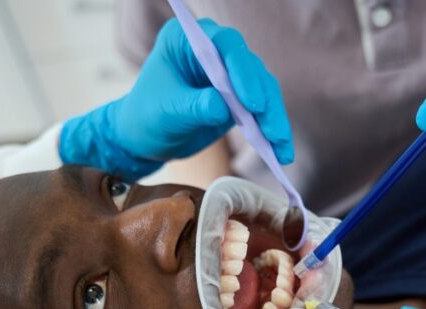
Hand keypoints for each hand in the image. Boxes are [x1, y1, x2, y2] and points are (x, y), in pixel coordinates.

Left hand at [60, 18, 292, 180]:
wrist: (144, 138)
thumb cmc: (146, 118)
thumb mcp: (166, 113)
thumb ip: (193, 107)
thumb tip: (222, 108)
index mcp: (188, 40)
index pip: (225, 45)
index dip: (242, 71)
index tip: (251, 103)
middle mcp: (214, 52)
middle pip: (250, 69)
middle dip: (266, 102)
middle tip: (273, 132)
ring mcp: (229, 75)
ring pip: (263, 90)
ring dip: (274, 119)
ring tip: (281, 147)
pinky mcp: (240, 99)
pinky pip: (263, 111)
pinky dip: (272, 130)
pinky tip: (281, 151)